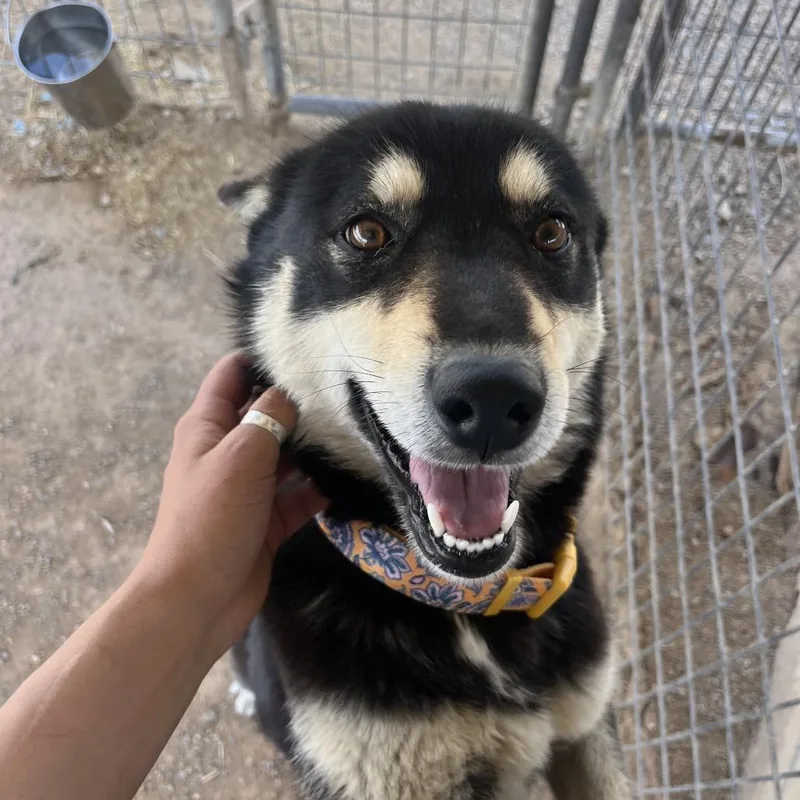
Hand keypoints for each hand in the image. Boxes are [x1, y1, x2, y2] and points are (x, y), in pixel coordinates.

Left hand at [134, 353, 327, 656]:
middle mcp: (227, 452)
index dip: (260, 357)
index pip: (231, 375)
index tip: (303, 347)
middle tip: (345, 389)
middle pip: (265, 415)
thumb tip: (290, 393)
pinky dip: (317, 490)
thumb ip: (267, 417)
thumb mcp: (240, 455)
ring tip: (356, 431)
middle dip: (299, 403)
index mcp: (207, 427)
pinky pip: (297, 497)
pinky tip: (348, 481)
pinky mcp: (266, 521)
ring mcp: (248, 488)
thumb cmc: (211, 517)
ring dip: (314, 449)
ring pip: (286, 457)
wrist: (197, 598)